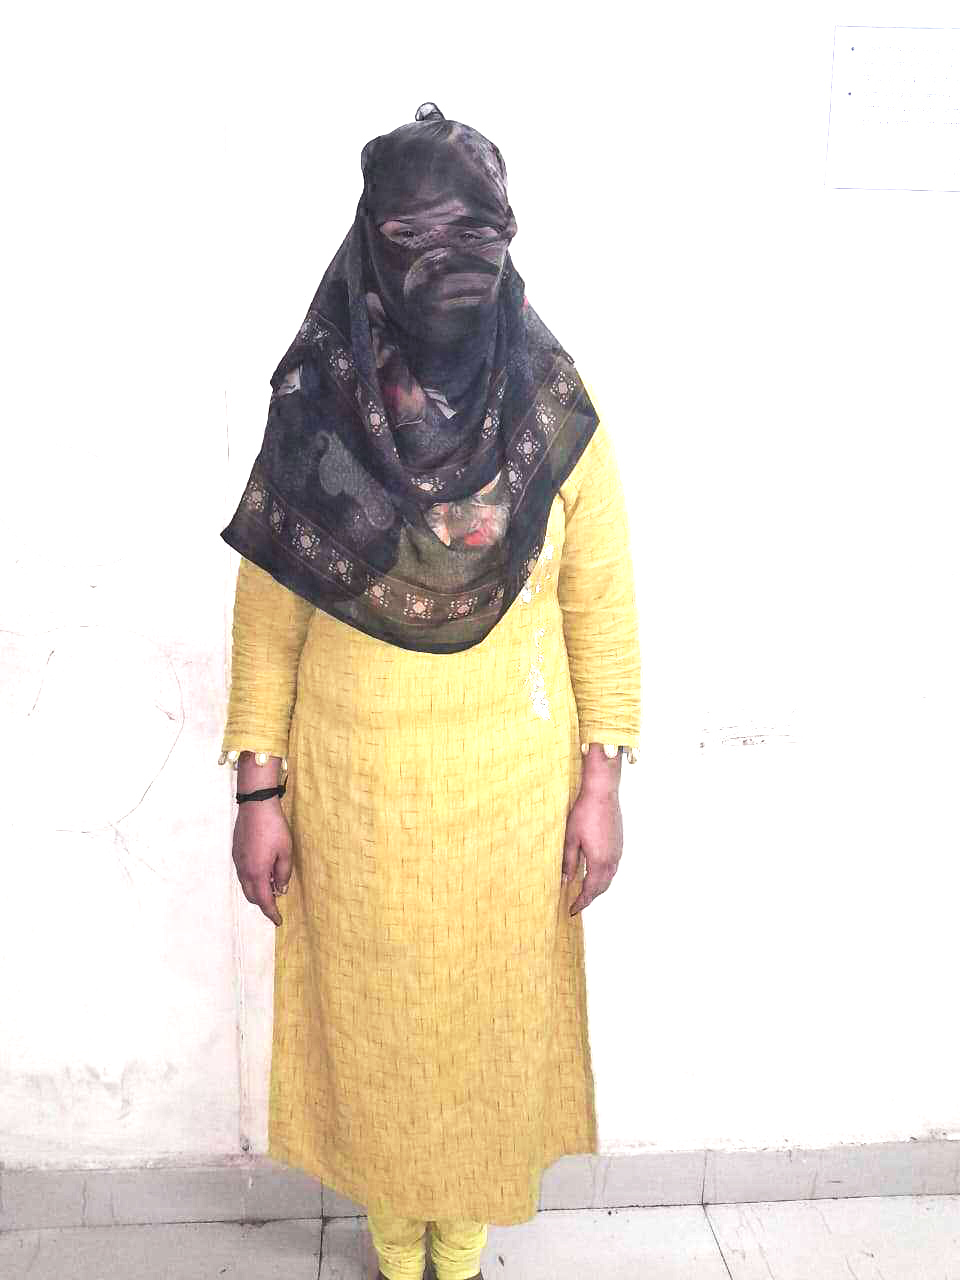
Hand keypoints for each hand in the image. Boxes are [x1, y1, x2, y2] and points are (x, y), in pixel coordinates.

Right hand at [231, 799, 292, 926]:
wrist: (255, 806)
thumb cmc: (274, 827)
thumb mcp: (286, 852)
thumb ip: (283, 874)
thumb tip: (281, 890)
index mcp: (257, 873)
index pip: (264, 901)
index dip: (272, 913)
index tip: (278, 921)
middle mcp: (244, 870)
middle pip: (252, 896)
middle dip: (264, 903)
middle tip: (277, 902)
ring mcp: (238, 861)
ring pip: (246, 885)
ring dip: (258, 890)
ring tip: (273, 885)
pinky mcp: (236, 852)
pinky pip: (243, 874)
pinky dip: (252, 879)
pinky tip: (263, 870)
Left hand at [562, 789, 623, 915]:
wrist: (602, 793)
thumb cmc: (584, 813)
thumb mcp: (570, 839)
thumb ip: (569, 862)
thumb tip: (565, 881)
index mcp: (599, 861)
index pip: (590, 890)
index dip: (581, 902)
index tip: (572, 910)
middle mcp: (612, 860)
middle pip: (602, 887)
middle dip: (590, 898)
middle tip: (577, 904)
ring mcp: (618, 851)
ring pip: (609, 877)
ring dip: (598, 888)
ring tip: (584, 892)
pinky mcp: (619, 843)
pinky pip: (613, 867)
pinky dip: (604, 876)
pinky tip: (594, 872)